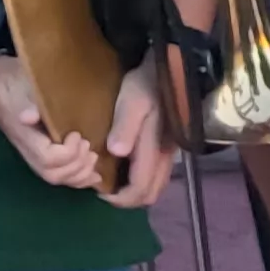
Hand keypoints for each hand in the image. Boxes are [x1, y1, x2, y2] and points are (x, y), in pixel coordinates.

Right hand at [0, 52, 108, 190]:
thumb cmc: (12, 82)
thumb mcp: (19, 85)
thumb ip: (26, 101)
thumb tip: (29, 117)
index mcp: (24, 135)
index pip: (48, 158)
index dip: (68, 152)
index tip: (77, 133)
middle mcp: (28, 150)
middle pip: (54, 173)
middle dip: (77, 164)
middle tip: (88, 145)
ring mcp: (34, 154)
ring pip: (57, 178)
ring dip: (80, 173)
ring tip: (93, 157)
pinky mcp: (42, 155)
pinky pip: (60, 176)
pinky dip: (79, 179)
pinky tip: (94, 175)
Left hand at [104, 64, 176, 208]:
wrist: (171, 70)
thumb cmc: (147, 84)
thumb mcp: (132, 102)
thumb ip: (125, 127)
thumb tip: (116, 152)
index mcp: (155, 149)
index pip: (141, 188)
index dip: (121, 198)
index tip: (98, 194)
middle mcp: (166, 156)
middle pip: (151, 193)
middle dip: (128, 199)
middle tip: (103, 190)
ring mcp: (170, 152)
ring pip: (156, 185)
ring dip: (136, 190)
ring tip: (110, 180)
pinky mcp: (170, 146)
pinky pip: (157, 174)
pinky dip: (142, 180)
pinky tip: (124, 168)